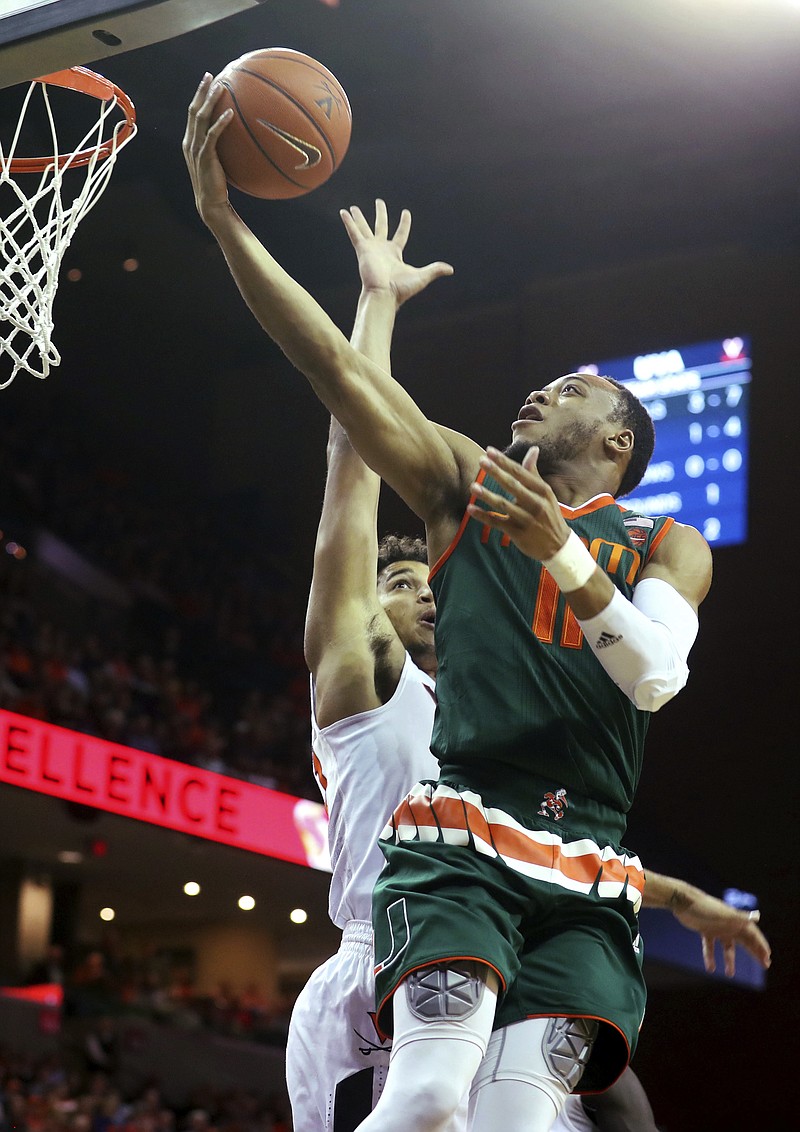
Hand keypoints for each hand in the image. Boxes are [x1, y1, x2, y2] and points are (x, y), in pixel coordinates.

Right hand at [182, 73, 232, 222]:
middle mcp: (190, 142)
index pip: (192, 113)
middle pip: (193, 110)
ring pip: (200, 118)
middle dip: (201, 91)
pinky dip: (220, 123)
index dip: (198, 96)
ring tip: (219, 87)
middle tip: (210, 75)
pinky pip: (212, 135)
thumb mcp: (217, 162)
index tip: (207, 81)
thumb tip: (238, 137)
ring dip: (209, 101)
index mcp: (190, 141)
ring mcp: (196, 149)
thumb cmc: (217, 184)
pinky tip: (230, 113)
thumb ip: (221, 148)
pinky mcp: (204, 157)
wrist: (211, 203)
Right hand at [340, 199, 452, 306]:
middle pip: (381, 226)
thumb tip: (450, 270)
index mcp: (395, 253)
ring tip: (353, 208)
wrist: (384, 295)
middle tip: (379, 201)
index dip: (404, 223)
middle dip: (380, 213)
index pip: (401, 234)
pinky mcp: (362, 249)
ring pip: (364, 228)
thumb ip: (435, 270)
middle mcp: (382, 249)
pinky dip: (349, 223)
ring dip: (359, 217)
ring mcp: (371, 248)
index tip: (406, 213)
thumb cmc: (401, 289)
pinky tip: (343, 213)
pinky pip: (354, 233)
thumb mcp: (422, 276)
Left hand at [466, 446, 570, 560]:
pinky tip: (470, 509)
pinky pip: (497, 523)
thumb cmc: (549, 515)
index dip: (505, 461)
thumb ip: (534, 473)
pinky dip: (483, 516)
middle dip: (497, 472)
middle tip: (481, 460)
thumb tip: (533, 449)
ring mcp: (527, 520)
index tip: (490, 451)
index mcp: (543, 491)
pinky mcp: (518, 534)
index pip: (521, 473)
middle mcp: (536, 504)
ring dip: (487, 495)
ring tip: (473, 486)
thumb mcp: (546, 494)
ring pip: (504, 505)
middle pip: (513, 486)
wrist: (558, 546)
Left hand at [672, 893, 771, 977]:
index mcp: (734, 919)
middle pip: (745, 940)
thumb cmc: (704, 907)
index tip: (768, 957)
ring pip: (727, 947)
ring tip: (730, 974)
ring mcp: (717, 928)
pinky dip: (710, 956)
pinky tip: (710, 968)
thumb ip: (740, 917)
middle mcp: (728, 924)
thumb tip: (758, 916)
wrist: (682, 901)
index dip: (761, 944)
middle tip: (765, 964)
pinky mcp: (705, 930)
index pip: (752, 933)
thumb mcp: (723, 915)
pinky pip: (710, 946)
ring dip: (729, 960)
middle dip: (755, 952)